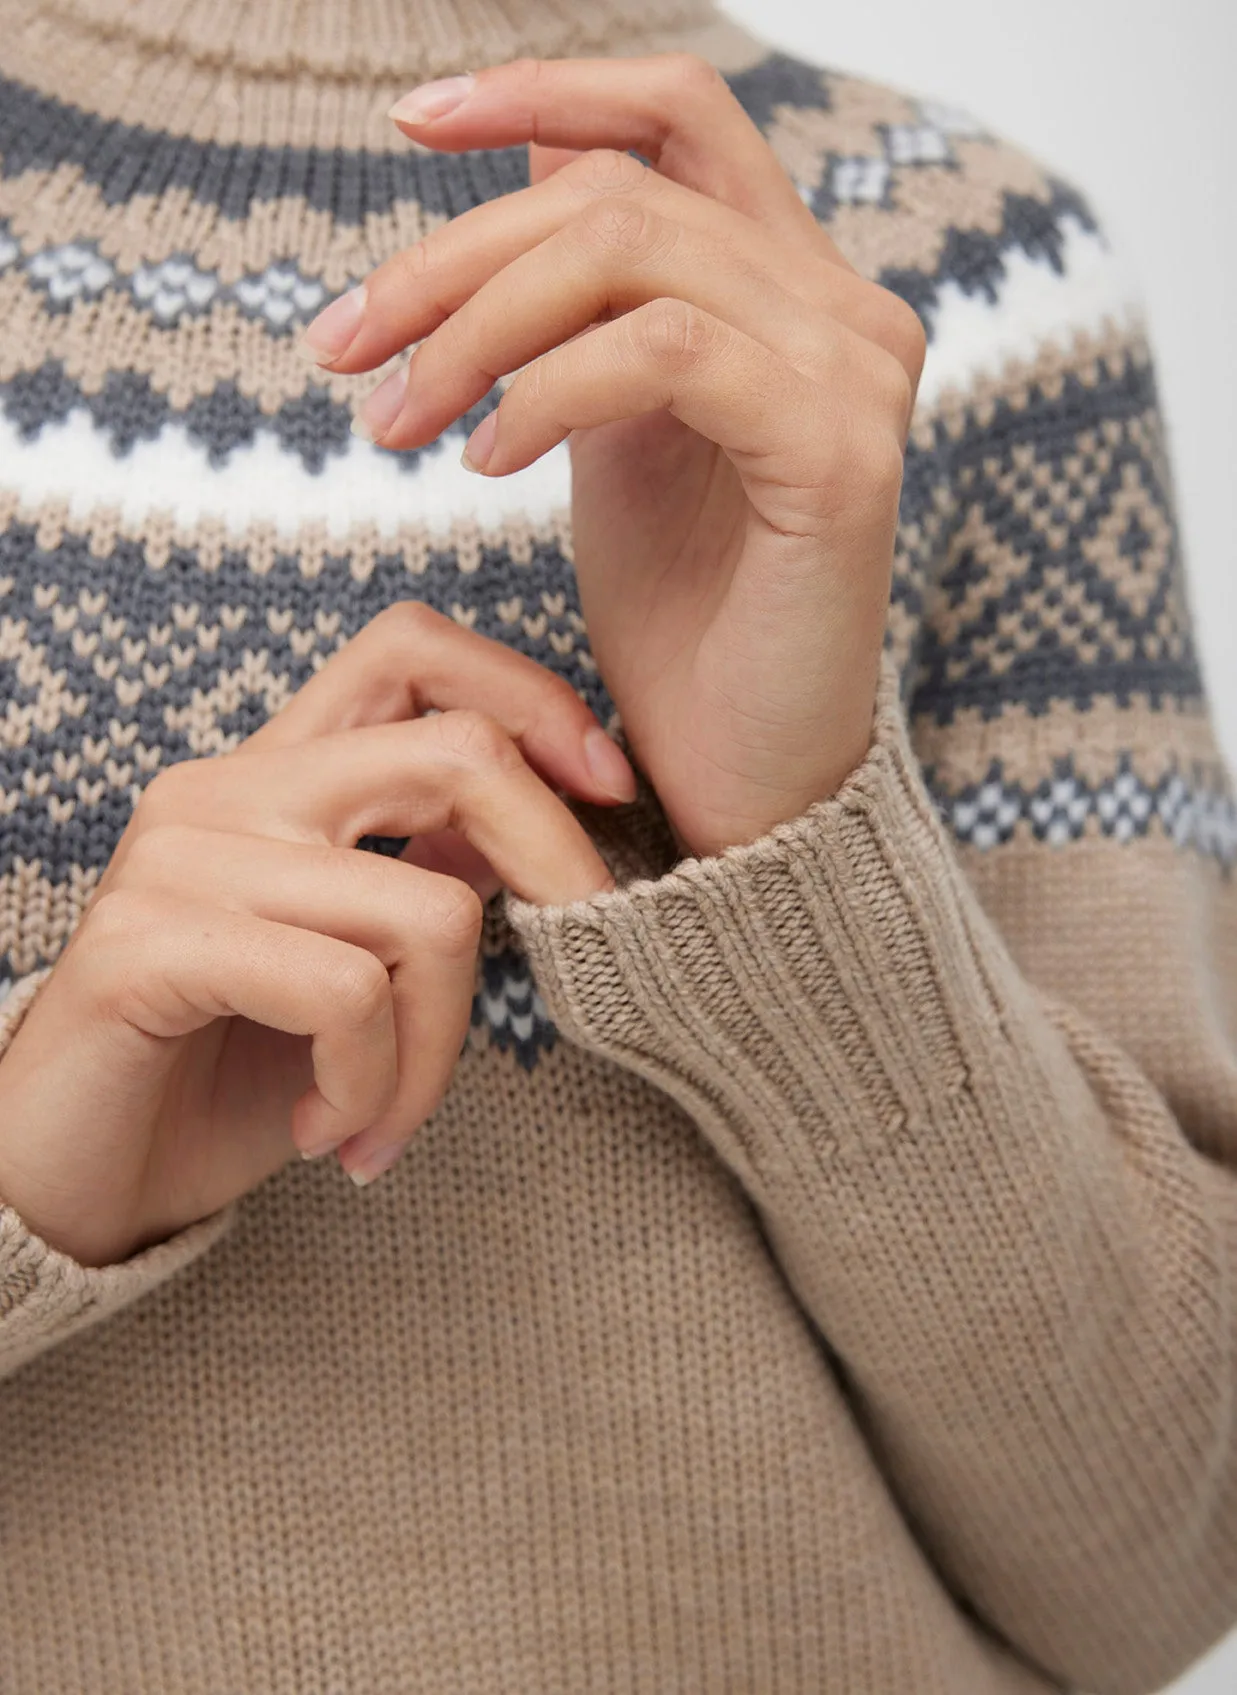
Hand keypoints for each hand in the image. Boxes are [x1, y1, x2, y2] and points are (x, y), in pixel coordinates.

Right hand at [0, 606, 630, 1265]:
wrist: (71, 1182)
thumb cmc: (220, 1076)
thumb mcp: (350, 971)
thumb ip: (420, 880)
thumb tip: (533, 829)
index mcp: (277, 776)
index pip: (411, 649)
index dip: (531, 696)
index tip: (611, 788)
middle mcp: (226, 789)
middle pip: (456, 754)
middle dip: (556, 867)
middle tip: (575, 970)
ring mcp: (182, 856)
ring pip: (426, 915)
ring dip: (436, 1052)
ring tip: (381, 1120)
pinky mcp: (149, 942)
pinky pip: (345, 994)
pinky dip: (370, 1086)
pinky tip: (323, 1132)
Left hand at [303, 54, 926, 859]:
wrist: (740, 778)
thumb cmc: (676, 625)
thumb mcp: (609, 435)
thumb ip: (584, 311)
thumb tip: (521, 185)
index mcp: (789, 290)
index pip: (677, 118)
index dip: (545, 90)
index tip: (410, 120)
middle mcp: (840, 307)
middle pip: (618, 191)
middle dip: (452, 260)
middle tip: (347, 347)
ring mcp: (852, 371)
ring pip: (634, 253)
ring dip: (479, 327)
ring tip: (400, 420)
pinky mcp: (839, 451)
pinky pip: (669, 351)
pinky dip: (554, 389)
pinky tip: (489, 461)